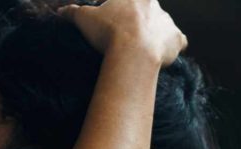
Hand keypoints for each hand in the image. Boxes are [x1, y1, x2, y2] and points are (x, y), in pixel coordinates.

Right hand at [58, 0, 187, 65]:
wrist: (133, 52)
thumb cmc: (108, 31)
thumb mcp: (85, 18)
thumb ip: (73, 12)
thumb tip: (61, 11)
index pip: (127, 0)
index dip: (120, 9)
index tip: (114, 21)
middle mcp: (153, 4)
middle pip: (146, 9)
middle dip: (138, 20)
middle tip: (125, 35)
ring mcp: (167, 21)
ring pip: (163, 23)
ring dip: (155, 32)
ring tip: (143, 47)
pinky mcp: (175, 39)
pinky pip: (179, 41)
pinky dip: (174, 45)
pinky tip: (167, 52)